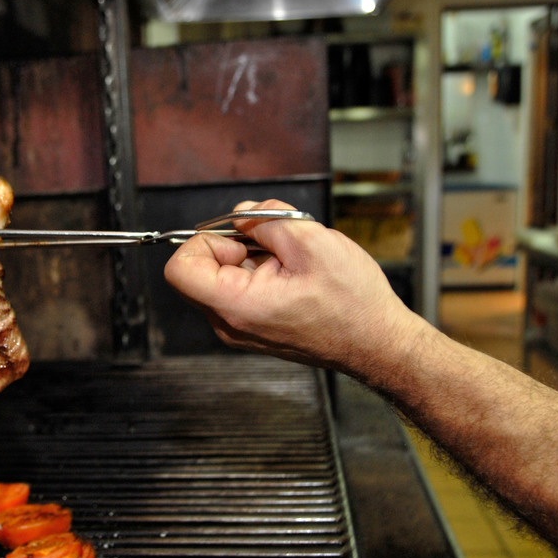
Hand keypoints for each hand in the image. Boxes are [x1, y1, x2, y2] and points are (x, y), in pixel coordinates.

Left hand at [163, 199, 422, 373]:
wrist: (378, 343)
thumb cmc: (353, 303)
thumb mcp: (312, 242)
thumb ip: (266, 219)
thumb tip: (241, 214)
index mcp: (237, 306)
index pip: (179, 269)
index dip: (205, 241)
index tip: (241, 238)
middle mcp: (230, 324)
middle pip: (200, 270)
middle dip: (234, 244)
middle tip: (276, 244)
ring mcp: (241, 329)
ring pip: (223, 276)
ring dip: (252, 257)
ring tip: (293, 261)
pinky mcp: (254, 327)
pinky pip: (240, 289)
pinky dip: (261, 272)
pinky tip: (294, 274)